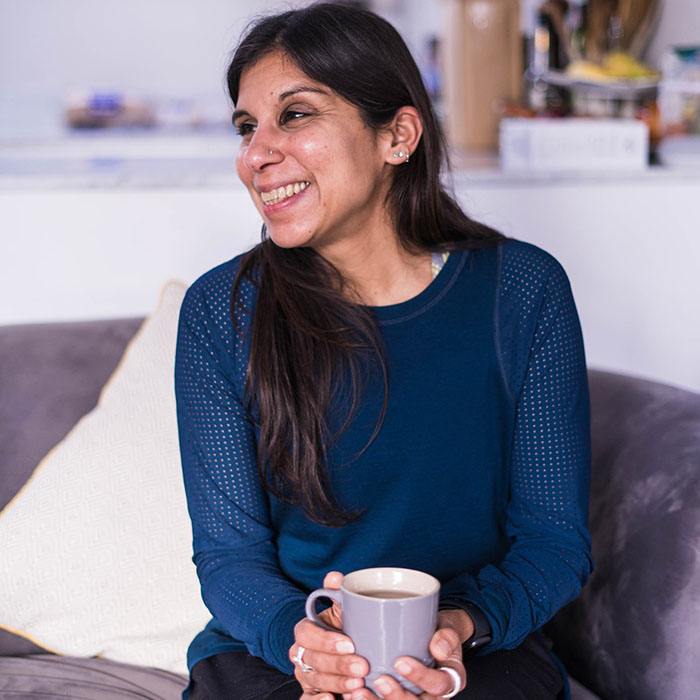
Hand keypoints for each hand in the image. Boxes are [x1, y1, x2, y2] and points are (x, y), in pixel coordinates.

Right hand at [290, 571, 368, 699]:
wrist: (347, 652)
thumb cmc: (345, 628)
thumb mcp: (343, 611)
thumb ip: (338, 594)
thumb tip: (334, 576)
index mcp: (307, 631)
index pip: (306, 634)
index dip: (326, 640)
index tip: (350, 642)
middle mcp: (302, 653)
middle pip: (313, 659)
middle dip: (338, 664)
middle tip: (363, 667)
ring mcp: (305, 675)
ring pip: (315, 681)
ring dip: (336, 683)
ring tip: (358, 685)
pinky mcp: (311, 693)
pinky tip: (331, 699)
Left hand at [342, 610, 468, 698]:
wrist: (433, 636)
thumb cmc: (439, 633)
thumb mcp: (448, 629)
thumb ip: (446, 637)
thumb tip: (437, 648)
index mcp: (450, 678)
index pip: (440, 685)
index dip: (421, 677)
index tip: (400, 662)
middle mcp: (434, 695)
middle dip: (397, 696)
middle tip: (380, 681)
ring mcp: (417, 698)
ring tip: (359, 692)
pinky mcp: (400, 696)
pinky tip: (354, 695)